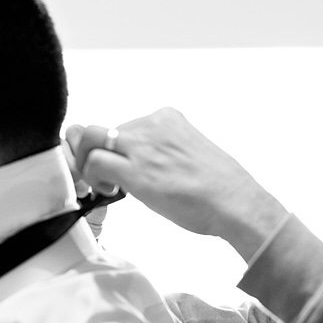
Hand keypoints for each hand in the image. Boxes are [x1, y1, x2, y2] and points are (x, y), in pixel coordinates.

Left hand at [63, 109, 287, 258]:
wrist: (235, 203)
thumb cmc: (221, 189)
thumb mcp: (191, 156)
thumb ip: (164, 154)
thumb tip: (146, 168)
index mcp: (168, 119)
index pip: (125, 126)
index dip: (114, 148)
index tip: (117, 167)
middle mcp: (153, 125)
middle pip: (103, 130)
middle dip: (92, 152)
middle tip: (100, 177)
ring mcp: (142, 146)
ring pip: (92, 140)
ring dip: (88, 163)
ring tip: (103, 185)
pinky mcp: (135, 170)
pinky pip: (94, 163)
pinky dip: (92, 176)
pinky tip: (107, 191)